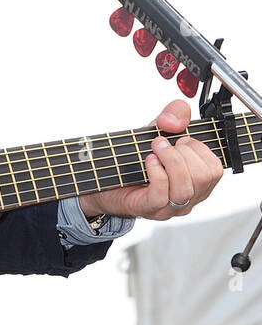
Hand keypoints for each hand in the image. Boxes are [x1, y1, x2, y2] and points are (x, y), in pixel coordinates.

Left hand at [78, 100, 223, 224]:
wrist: (108, 177)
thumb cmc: (139, 158)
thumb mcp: (160, 129)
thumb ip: (175, 115)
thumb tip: (174, 121)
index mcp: (198, 181)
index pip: (215, 170)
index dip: (200, 149)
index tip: (181, 139)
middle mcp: (188, 197)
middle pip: (204, 178)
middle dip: (184, 152)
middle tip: (164, 143)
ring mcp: (170, 208)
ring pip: (185, 189)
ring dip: (170, 160)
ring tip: (156, 148)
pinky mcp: (149, 209)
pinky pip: (161, 195)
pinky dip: (156, 173)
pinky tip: (149, 161)